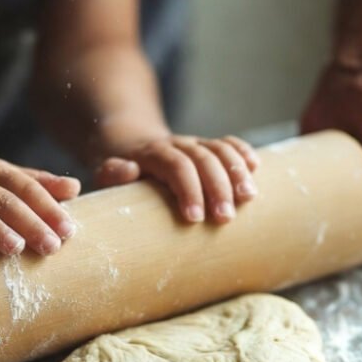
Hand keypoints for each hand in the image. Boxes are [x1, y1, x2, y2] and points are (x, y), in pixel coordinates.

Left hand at [93, 134, 257, 222]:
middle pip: (203, 159)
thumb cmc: (118, 169)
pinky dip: (243, 152)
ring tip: (249, 198)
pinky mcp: (207, 146)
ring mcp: (194, 143)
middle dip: (217, 187)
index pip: (175, 165)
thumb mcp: (106, 172)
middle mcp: (177, 144)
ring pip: (220, 149)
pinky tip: (256, 167)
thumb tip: (129, 169)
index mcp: (152, 153)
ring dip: (237, 172)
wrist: (128, 142)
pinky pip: (228, 143)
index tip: (194, 218)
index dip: (187, 189)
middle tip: (225, 218)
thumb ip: (112, 172)